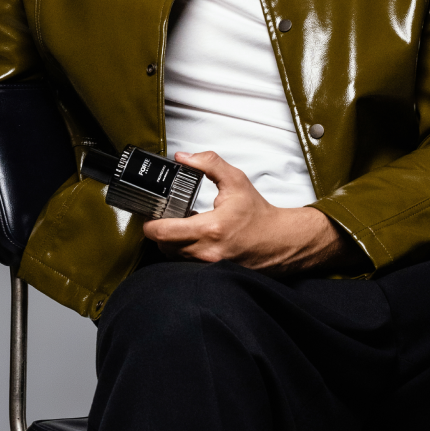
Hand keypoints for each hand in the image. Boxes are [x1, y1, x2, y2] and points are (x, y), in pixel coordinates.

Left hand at [142, 150, 365, 274]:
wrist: (279, 240)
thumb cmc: (259, 215)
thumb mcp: (235, 181)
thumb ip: (208, 164)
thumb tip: (183, 157)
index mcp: (210, 229)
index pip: (161, 232)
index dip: (150, 222)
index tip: (152, 213)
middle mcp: (207, 251)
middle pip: (162, 245)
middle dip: (159, 230)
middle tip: (164, 216)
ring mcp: (208, 265)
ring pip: (172, 255)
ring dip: (170, 241)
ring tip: (180, 226)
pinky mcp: (210, 273)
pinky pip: (185, 263)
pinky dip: (183, 251)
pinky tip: (191, 238)